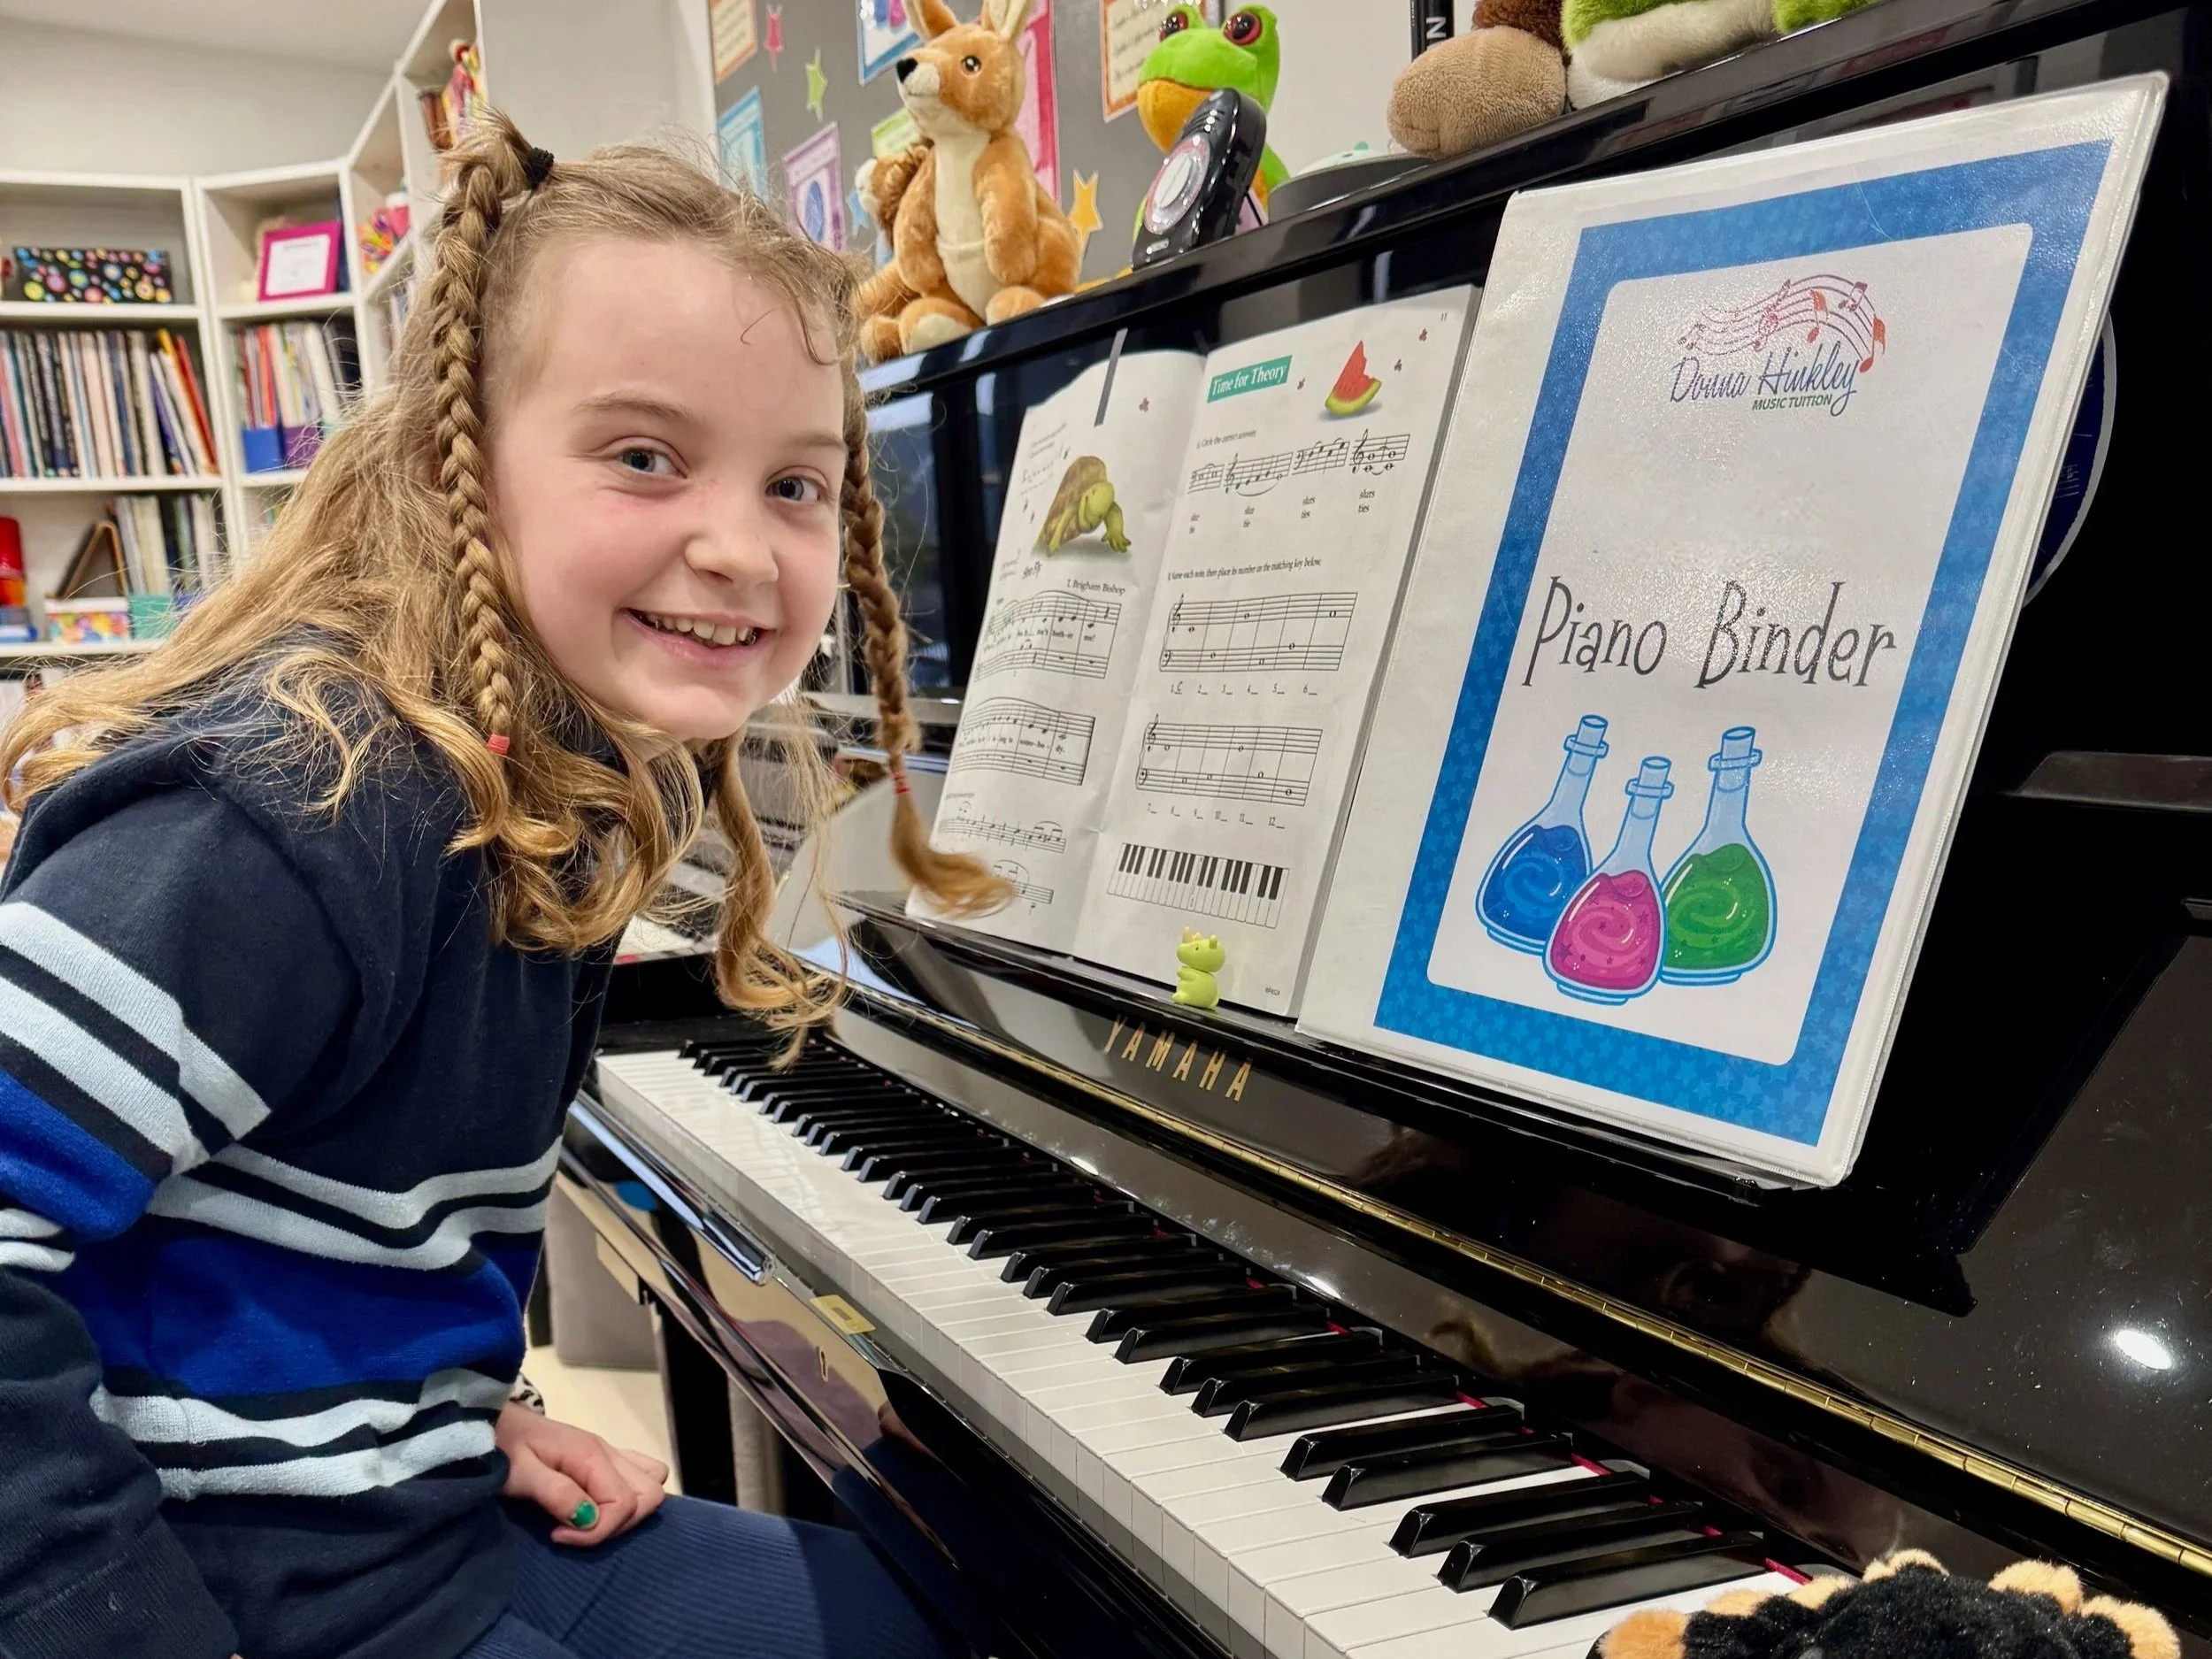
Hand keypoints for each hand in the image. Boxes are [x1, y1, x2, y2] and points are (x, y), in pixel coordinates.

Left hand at [496, 1401, 668, 1546]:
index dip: (597, 1531)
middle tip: (576, 1531)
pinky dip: (627, 1497)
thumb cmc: (501, 1448)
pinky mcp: (602, 1457)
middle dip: (619, 1524)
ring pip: (651, 1483)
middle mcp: (609, 1452)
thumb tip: (590, 1520)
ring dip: (629, 1511)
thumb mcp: (520, 1474)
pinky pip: (638, 1474)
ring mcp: (609, 1452)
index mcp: (592, 1455)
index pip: (624, 1503)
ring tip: (589, 1522)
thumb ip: (557, 1494)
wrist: (489, 1421)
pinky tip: (594, 1506)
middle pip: (650, 1495)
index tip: (558, 1536)